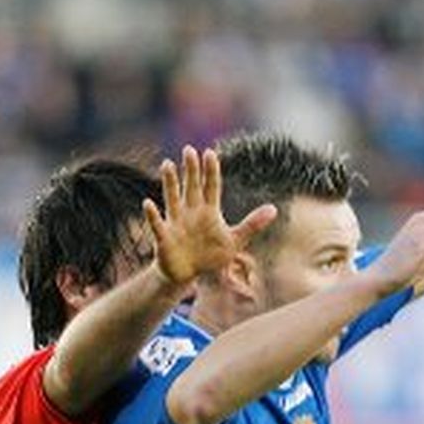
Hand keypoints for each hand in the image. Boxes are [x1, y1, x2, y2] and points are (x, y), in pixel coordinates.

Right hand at [146, 146, 277, 285]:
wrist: (188, 274)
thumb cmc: (211, 255)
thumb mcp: (235, 240)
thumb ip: (252, 224)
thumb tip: (274, 209)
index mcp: (209, 211)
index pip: (211, 186)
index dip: (210, 171)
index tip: (210, 153)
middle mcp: (191, 212)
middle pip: (191, 186)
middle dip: (190, 170)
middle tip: (189, 150)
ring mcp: (176, 222)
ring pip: (172, 198)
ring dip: (170, 182)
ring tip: (167, 164)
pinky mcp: (165, 237)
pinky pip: (158, 224)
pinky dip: (153, 215)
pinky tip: (148, 204)